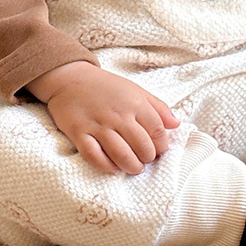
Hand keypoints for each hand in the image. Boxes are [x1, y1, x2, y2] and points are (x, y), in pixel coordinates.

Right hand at [26, 62, 179, 174]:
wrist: (70, 77)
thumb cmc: (105, 86)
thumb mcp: (135, 90)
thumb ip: (158, 107)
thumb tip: (176, 124)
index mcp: (135, 103)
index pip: (157, 131)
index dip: (162, 145)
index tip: (158, 150)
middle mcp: (118, 115)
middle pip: (142, 146)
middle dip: (147, 158)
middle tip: (145, 159)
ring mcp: (98, 124)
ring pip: (121, 154)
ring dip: (131, 166)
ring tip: (133, 167)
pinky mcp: (79, 133)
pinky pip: (94, 156)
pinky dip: (106, 166)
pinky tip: (113, 167)